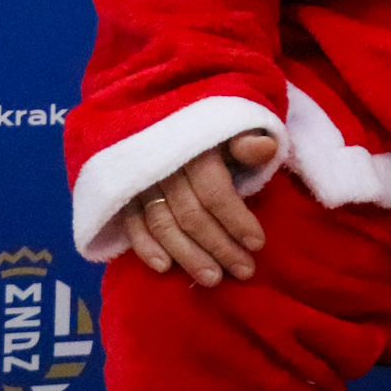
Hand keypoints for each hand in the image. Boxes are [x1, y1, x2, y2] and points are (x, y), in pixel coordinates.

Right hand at [122, 130, 277, 285]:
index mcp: (195, 149)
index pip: (216, 193)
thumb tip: (266, 148)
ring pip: (163, 225)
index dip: (237, 220)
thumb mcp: (233, 125)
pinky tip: (164, 268)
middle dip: (220, 247)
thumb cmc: (209, 126)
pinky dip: (145, 247)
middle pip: (192, 215)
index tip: (258, 245)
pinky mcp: (123, 193)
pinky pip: (131, 224)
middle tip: (244, 272)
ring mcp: (140, 181)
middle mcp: (165, 167)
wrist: (162, 111)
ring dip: (188, 256)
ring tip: (213, 279)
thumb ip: (247, 140)